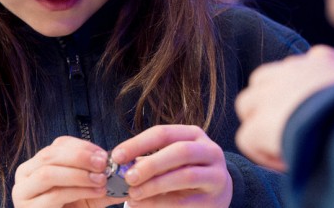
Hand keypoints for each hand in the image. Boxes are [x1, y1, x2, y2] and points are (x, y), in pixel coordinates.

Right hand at [12, 136, 125, 207]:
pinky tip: (96, 192)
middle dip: (79, 157)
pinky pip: (53, 195)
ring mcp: (23, 192)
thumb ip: (102, 178)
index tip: (104, 154)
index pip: (58, 144)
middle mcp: (25, 174)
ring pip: (48, 174)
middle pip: (50, 155)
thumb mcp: (89, 192)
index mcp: (38, 163)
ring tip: (101, 180)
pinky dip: (78, 191)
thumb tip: (125, 167)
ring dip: (78, 174)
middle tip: (103, 164)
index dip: (83, 146)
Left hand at [110, 125, 230, 206]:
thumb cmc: (184, 172)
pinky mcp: (214, 199)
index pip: (164, 133)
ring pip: (186, 176)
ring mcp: (216, 175)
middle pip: (180, 151)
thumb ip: (149, 159)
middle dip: (151, 164)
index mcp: (193, 135)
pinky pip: (185, 201)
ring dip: (155, 185)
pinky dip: (160, 203)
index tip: (117, 156)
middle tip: (129, 177)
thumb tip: (120, 165)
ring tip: (133, 194)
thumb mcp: (169, 160)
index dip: (138, 143)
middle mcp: (209, 151)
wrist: (216, 193)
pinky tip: (143, 204)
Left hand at [235, 45, 333, 170]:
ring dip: (261, 125)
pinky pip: (247, 138)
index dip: (306, 85)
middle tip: (290, 125)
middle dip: (271, 101)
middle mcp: (290, 72)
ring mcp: (269, 97)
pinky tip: (285, 160)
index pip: (305, 62)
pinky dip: (262, 153)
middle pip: (265, 80)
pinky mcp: (257, 124)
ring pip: (249, 105)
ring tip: (285, 144)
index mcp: (321, 61)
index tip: (318, 104)